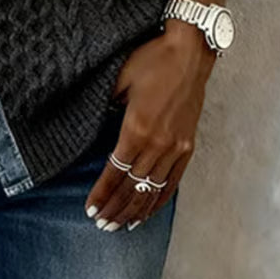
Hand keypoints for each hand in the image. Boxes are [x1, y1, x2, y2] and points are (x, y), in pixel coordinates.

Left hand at [84, 22, 215, 230]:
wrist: (188, 53)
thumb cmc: (151, 60)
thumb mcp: (119, 78)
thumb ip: (106, 104)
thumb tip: (95, 119)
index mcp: (137, 128)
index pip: (115, 171)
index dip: (102, 193)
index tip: (90, 209)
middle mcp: (157, 143)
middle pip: (133, 186)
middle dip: (115, 208)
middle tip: (101, 224)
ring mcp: (176, 147)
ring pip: (153, 189)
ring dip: (136, 209)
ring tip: (121, 225)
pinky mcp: (188, 146)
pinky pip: (173, 181)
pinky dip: (160, 199)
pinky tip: (149, 210)